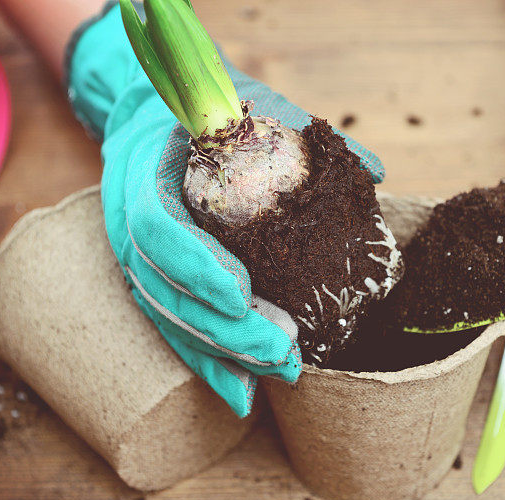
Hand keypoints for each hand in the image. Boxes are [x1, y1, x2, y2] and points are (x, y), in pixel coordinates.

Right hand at [68, 3, 383, 416]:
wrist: (154, 115)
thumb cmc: (207, 110)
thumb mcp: (245, 101)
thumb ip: (301, 130)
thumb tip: (374, 172)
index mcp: (145, 172)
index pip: (158, 226)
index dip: (197, 265)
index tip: (243, 294)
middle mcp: (131, 223)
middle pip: (165, 290)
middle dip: (224, 328)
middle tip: (283, 348)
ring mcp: (138, 257)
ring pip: (170, 318)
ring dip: (223, 353)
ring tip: (279, 372)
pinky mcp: (156, 280)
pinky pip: (176, 327)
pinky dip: (209, 363)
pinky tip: (243, 393)